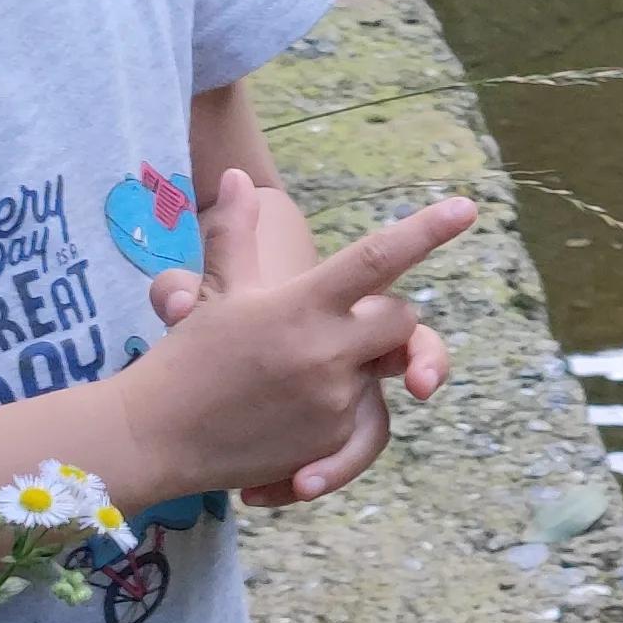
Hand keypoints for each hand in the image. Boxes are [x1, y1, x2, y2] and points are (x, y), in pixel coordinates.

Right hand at [132, 183, 467, 505]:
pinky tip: (303, 430)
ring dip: (362, 370)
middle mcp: (325, 351)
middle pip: (400, 319)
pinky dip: (348, 428)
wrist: (155, 436)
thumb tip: (239, 178)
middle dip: (383, 319)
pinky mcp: (330, 443)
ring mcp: (332, 400)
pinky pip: (370, 430)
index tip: (467, 207)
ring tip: (303, 380)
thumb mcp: (216, 293)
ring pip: (388, 374)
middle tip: (337, 325)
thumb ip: (236, 235)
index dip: (425, 231)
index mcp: (301, 304)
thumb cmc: (186, 358)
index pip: (375, 257)